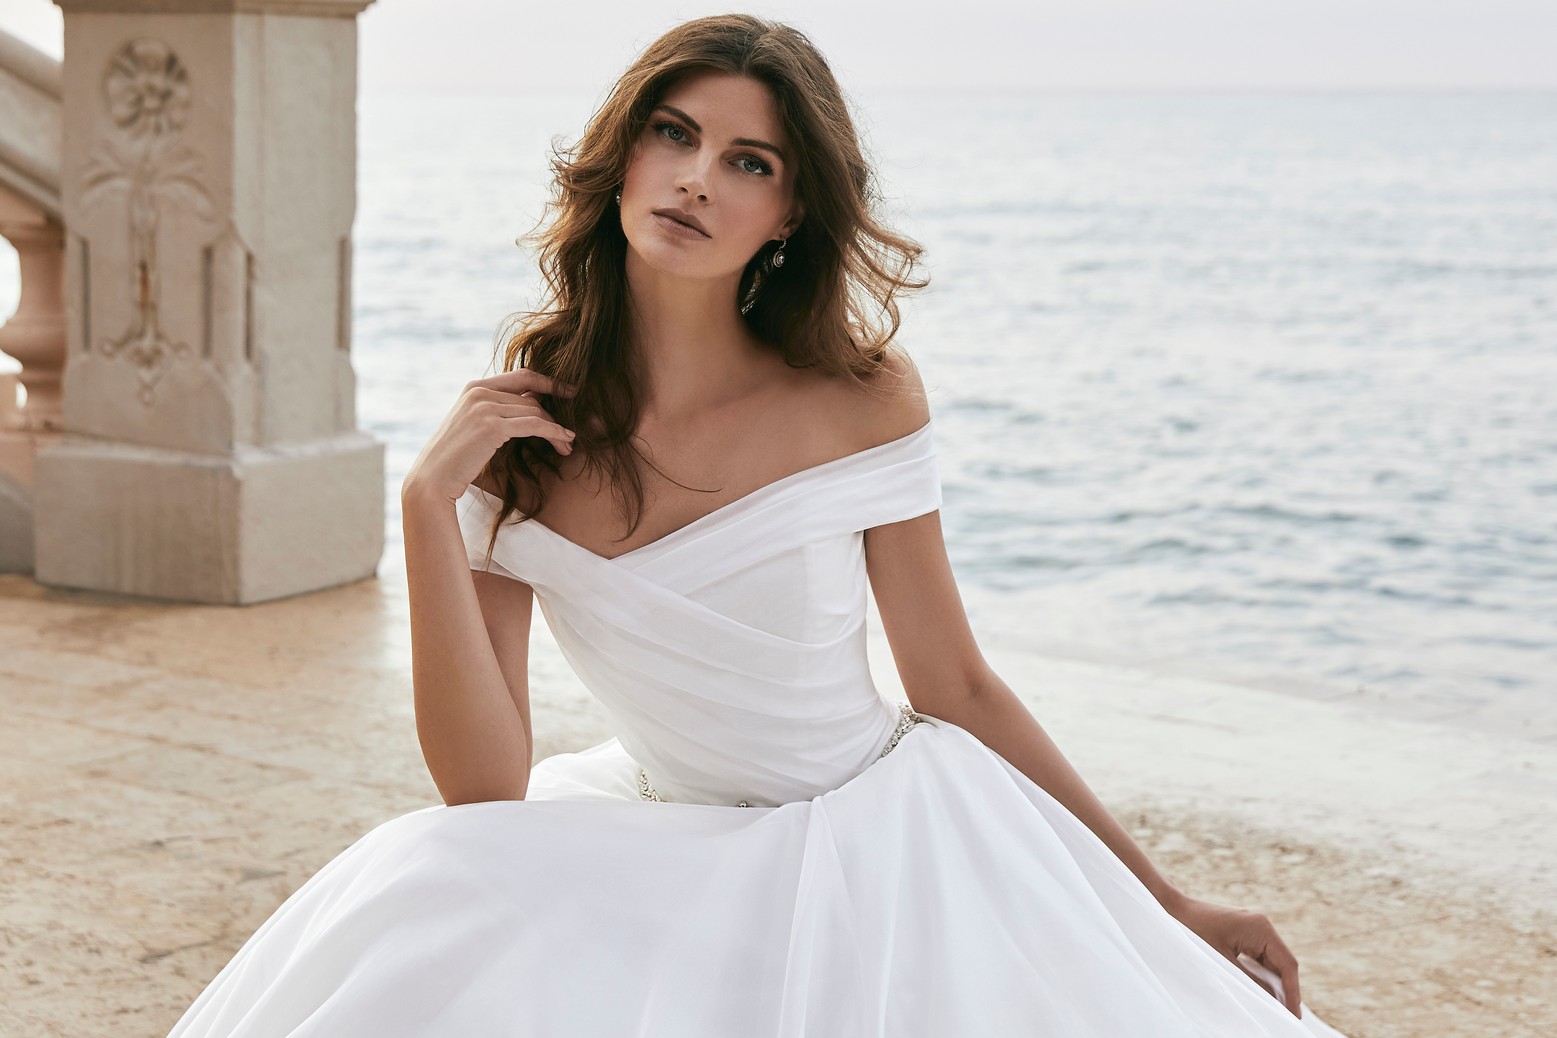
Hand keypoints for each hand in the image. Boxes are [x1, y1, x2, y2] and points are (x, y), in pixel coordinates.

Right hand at [401, 368, 576, 506]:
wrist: (433, 479)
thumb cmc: (456, 458)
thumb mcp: (475, 425)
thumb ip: (498, 410)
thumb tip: (533, 403)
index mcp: (475, 387)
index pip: (522, 376)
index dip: (550, 382)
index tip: (570, 391)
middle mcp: (479, 391)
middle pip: (532, 397)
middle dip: (555, 415)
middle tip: (570, 434)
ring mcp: (485, 407)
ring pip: (536, 411)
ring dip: (557, 428)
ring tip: (568, 444)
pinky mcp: (492, 426)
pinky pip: (535, 424)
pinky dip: (554, 432)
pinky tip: (565, 441)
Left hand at [1167, 893, 1302, 1017]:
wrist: (1175, 910)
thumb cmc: (1195, 932)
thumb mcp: (1224, 961)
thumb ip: (1251, 981)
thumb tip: (1274, 1001)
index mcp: (1261, 928)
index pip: (1287, 964)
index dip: (1293, 991)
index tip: (1295, 1014)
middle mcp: (1263, 926)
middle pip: (1283, 963)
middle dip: (1286, 990)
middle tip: (1289, 1017)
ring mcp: (1255, 929)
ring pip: (1273, 962)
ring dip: (1276, 984)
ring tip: (1279, 1009)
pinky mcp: (1246, 934)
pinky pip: (1261, 958)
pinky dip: (1264, 975)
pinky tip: (1265, 993)